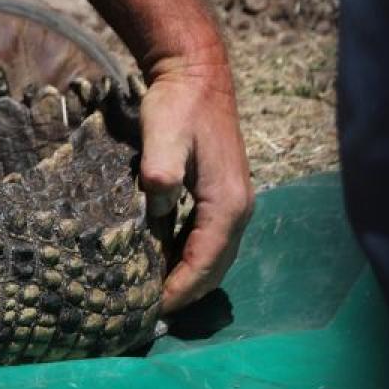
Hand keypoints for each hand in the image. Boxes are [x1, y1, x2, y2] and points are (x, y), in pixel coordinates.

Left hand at [136, 60, 253, 312]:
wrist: (197, 76)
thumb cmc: (177, 104)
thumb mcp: (162, 132)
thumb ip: (160, 168)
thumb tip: (158, 201)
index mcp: (227, 202)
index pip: (205, 261)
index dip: (180, 288)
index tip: (154, 308)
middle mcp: (238, 208)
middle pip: (215, 267)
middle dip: (187, 292)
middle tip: (150, 312)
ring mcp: (234, 202)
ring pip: (215, 255)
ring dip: (190, 278)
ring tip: (155, 295)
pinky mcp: (223, 194)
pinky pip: (210, 239)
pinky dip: (191, 258)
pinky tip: (165, 262)